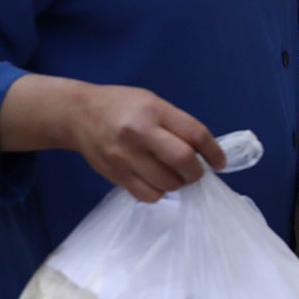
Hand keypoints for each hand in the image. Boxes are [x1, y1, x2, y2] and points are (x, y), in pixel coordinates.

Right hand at [66, 84, 225, 202]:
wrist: (78, 114)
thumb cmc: (122, 106)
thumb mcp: (153, 103)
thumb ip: (177, 125)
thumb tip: (203, 154)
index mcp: (154, 110)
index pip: (196, 134)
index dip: (214, 152)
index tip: (219, 162)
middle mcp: (140, 132)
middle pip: (183, 160)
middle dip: (197, 172)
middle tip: (195, 172)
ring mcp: (125, 156)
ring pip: (168, 183)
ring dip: (178, 184)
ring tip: (173, 175)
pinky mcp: (116, 174)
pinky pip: (148, 195)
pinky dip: (159, 193)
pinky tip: (156, 181)